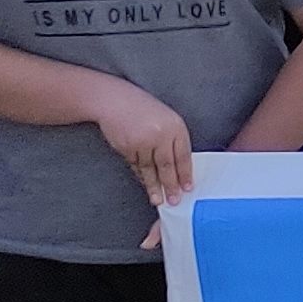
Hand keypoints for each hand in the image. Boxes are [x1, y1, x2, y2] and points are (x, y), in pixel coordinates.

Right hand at [91, 79, 194, 208]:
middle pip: (167, 165)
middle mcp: (161, 135)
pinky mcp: (127, 147)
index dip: (185, 174)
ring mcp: (142, 141)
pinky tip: (145, 184)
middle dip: (171, 185)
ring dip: (154, 186)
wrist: (114, 101)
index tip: (188, 188)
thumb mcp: (166, 119)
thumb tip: (179, 167)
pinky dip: (141, 176)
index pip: (183, 155)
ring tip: (158, 200)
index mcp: (175, 126)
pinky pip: (136, 166)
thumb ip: (174, 139)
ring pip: (150, 169)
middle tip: (174, 201)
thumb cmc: (143, 109)